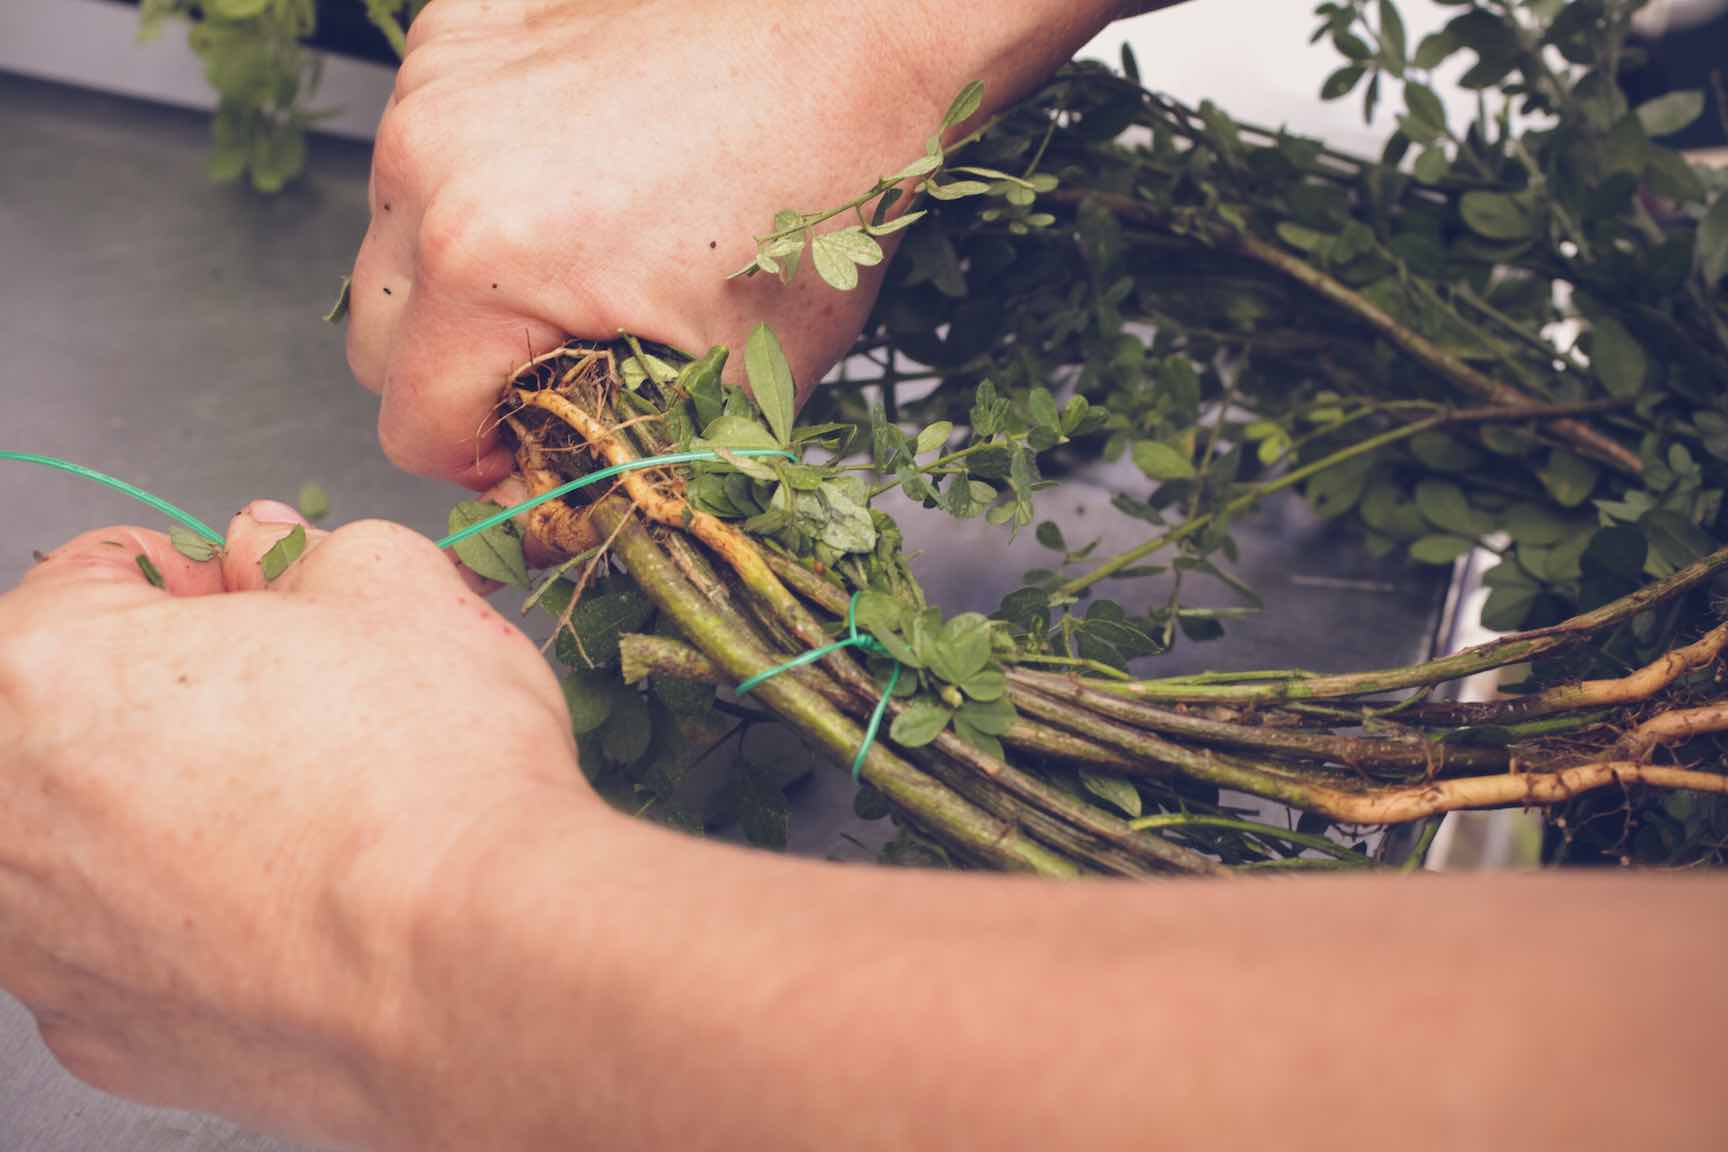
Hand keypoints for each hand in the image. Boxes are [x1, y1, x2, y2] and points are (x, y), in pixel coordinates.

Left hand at [0, 502, 591, 1146]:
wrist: (476, 964)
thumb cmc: (424, 773)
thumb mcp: (390, 581)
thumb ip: (299, 547)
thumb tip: (271, 554)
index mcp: (39, 672)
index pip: (88, 577)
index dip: (201, 574)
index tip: (263, 606)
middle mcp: (2, 817)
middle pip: (79, 711)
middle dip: (178, 689)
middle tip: (297, 701)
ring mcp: (40, 943)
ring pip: (99, 834)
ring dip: (180, 801)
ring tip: (309, 807)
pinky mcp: (103, 1030)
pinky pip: (132, 941)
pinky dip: (197, 911)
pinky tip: (295, 899)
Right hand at [345, 0, 1122, 486]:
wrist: (860, 33)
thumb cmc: (820, 186)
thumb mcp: (742, 377)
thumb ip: (633, 460)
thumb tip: (572, 512)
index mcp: (487, 262)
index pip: (412, 427)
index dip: (483, 466)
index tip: (542, 456)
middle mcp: (430, 165)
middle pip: (378, 341)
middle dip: (460, 381)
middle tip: (556, 379)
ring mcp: (438, 85)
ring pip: (392, 239)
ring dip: (463, 281)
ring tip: (577, 269)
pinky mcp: (463, 29)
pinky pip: (427, 145)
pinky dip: (479, 183)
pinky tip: (575, 182)